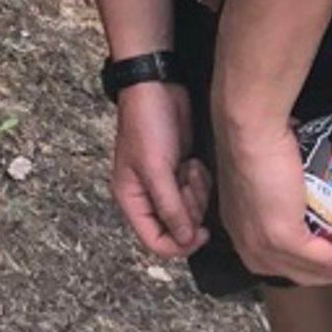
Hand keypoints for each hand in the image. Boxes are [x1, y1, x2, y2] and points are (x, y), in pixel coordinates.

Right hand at [110, 83, 211, 260]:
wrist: (157, 86)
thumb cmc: (147, 123)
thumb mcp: (156, 168)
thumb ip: (170, 207)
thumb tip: (185, 240)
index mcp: (131, 199)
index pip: (155, 241)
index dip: (179, 244)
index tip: (200, 232)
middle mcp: (147, 195)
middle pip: (176, 227)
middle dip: (189, 209)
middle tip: (189, 183)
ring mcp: (164, 183)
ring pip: (189, 210)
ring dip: (196, 193)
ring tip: (190, 168)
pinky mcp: (179, 170)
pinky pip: (196, 191)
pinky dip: (200, 180)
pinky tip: (194, 161)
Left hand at [215, 116, 331, 286]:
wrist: (252, 128)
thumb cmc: (258, 139)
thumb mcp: (270, 178)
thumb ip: (287, 192)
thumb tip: (313, 184)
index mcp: (243, 233)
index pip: (285, 264)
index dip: (318, 265)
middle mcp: (250, 247)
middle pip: (303, 275)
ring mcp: (265, 247)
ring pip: (316, 272)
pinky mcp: (284, 239)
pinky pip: (326, 259)